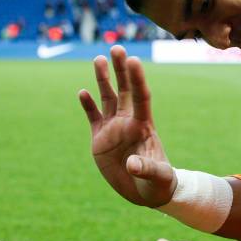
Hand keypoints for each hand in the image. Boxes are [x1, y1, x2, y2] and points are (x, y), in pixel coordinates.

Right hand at [79, 45, 176, 206]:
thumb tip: (132, 164)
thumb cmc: (158, 183)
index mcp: (144, 126)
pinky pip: (93, 117)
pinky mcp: (100, 139)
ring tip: (98, 58)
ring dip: (103, 79)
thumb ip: (147, 169)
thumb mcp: (156, 177)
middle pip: (125, 90)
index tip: (134, 60)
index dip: (138, 79)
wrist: (146, 192)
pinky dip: (88, 105)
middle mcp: (128, 122)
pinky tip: (82, 91)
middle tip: (117, 48)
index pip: (141, 97)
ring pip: (108, 98)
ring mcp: (114, 128)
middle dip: (120, 69)